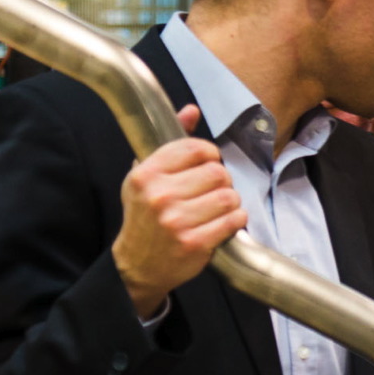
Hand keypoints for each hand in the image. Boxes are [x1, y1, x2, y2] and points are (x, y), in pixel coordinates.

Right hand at [112, 104, 246, 317]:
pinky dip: (236, 220)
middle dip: (222, 181)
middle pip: (217, 172)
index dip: (210, 155)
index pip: (195, 148)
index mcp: (146, 174)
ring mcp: (176, 220)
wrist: (137, 264)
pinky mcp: (194, 242)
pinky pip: (233, 220)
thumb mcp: (147, 177)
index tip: (208, 164)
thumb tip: (191, 110)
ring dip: (231, 202)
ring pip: (229, 196)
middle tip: (213, 191)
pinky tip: (224, 222)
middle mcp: (159, 195)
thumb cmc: (145, 216)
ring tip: (218, 208)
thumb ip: (171, 144)